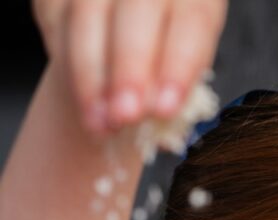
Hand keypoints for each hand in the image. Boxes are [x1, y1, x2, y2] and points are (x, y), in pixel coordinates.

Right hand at [31, 0, 227, 133]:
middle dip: (128, 68)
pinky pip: (56, 17)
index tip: (165, 110)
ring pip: (87, 12)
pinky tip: (83, 101)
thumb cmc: (165, 63)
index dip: (179, 66)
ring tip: (100, 124)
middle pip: (137, 8)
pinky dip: (67, 64)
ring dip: (91, 76)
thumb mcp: (183, 76)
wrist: (128, 46)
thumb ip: (176, 91)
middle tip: (124, 116)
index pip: (193, 22)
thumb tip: (159, 121)